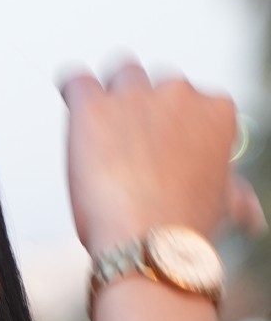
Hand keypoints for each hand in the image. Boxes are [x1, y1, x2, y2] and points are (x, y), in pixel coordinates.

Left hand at [60, 60, 264, 259]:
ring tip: (100, 134)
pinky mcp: (94, 108)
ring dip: (110, 98)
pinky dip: (72, 88)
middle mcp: (178, 92)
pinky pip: (76, 80)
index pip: (191, 98)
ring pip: (118, 76)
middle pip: (153, 83)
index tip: (159, 149)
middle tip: (127, 148)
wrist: (148, 245)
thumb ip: (232, 191)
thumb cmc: (182, 230)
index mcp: (216, 109)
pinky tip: (72, 100)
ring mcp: (135, 96)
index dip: (171, 124)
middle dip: (140, 108)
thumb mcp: (222, 205)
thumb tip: (249, 212)